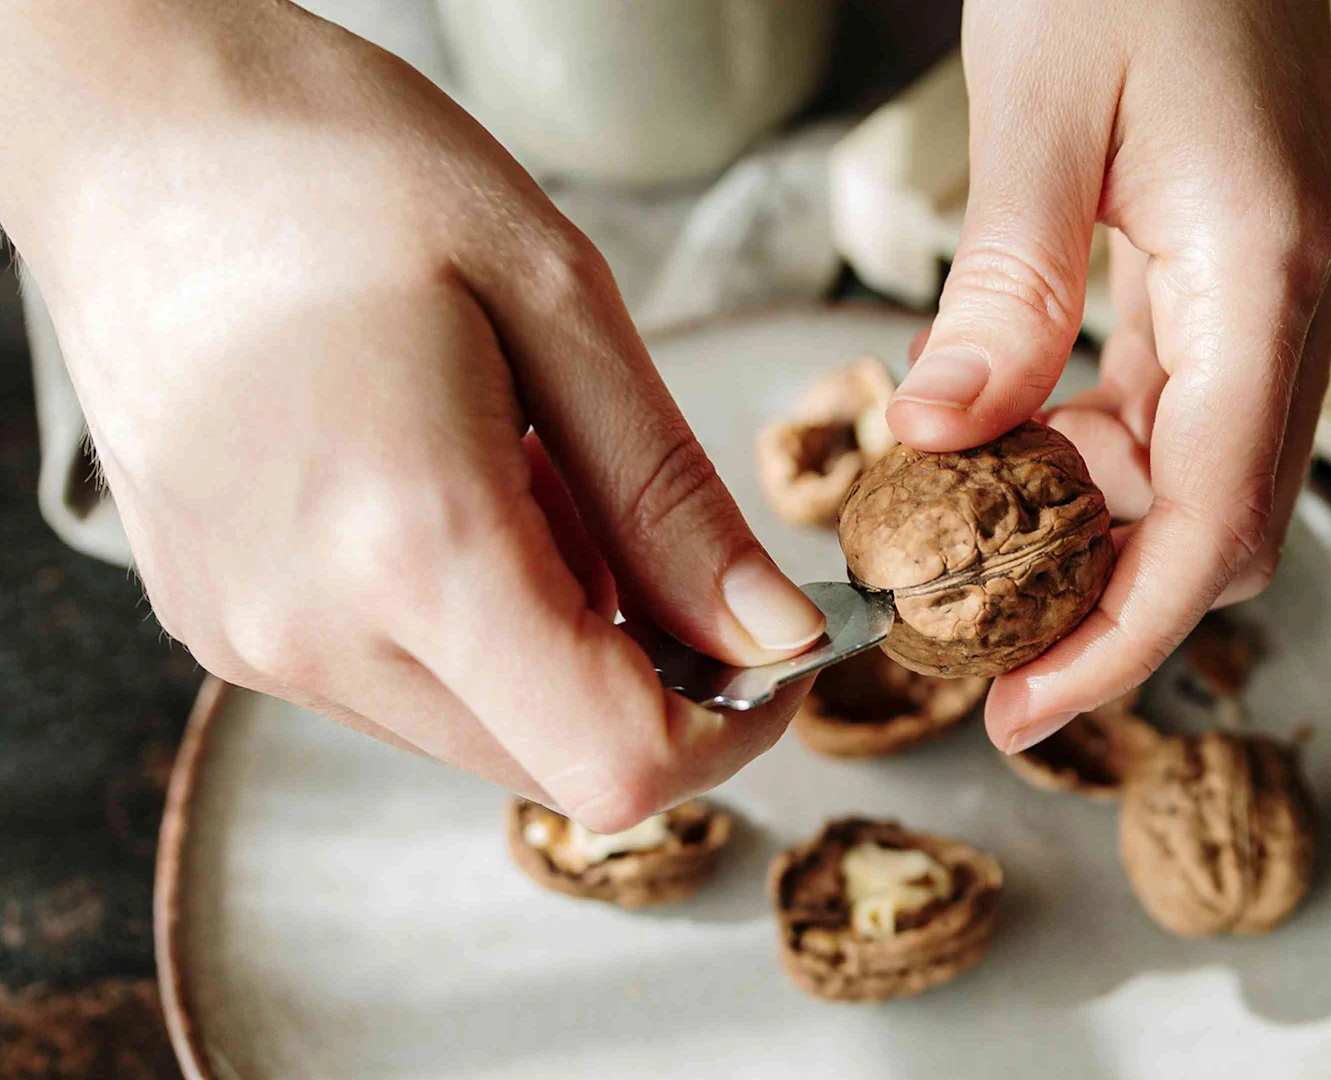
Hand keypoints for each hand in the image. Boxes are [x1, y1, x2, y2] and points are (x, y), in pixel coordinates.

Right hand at [0, 1, 822, 830]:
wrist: (133, 129)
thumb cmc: (343, 168)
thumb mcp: (557, 302)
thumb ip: (669, 502)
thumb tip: (771, 636)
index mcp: (410, 545)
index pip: (617, 763)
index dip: (735, 725)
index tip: (778, 639)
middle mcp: (311, 631)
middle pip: (554, 758)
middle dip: (652, 672)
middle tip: (647, 513)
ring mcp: (249, 639)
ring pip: (479, 726)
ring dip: (557, 637)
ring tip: (522, 466)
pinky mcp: (218, 621)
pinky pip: (394, 681)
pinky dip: (468, 619)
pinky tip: (446, 482)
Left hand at [887, 0, 1330, 751]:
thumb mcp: (1042, 109)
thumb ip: (1006, 288)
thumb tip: (944, 440)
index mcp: (1266, 278)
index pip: (1214, 520)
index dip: (1123, 638)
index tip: (1025, 709)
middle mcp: (1293, 306)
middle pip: (1221, 522)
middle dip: (1105, 609)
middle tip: (976, 655)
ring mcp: (1273, 295)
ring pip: (1198, 475)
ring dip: (1092, 534)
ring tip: (969, 557)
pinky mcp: (1235, 276)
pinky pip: (1175, 408)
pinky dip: (1095, 456)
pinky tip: (1009, 451)